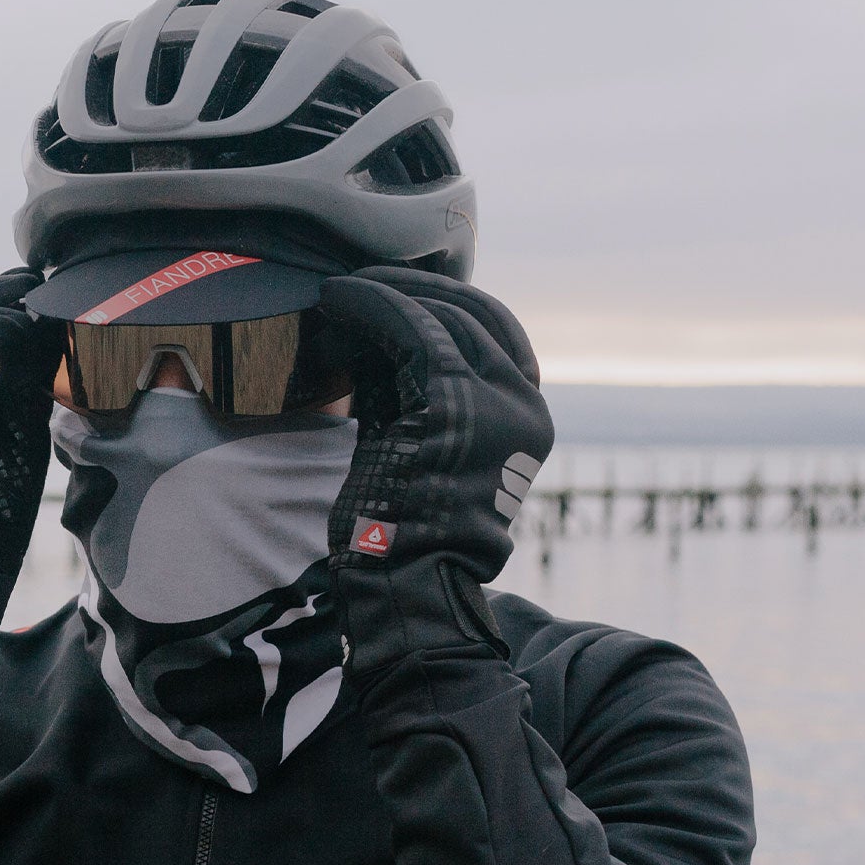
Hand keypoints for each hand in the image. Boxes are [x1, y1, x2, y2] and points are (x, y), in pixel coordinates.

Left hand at [319, 273, 551, 672]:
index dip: (449, 304)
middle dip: (419, 287)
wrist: (406, 586)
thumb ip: (416, 396)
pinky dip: (372, 303)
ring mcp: (496, 402)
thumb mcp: (422, 447)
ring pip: (445, 313)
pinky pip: (412, 326)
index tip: (399, 294)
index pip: (499, 335)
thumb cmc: (401, 532)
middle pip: (478, 314)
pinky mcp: (453, 401)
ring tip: (344, 285)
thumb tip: (378, 336)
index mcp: (527, 419)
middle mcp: (525, 405)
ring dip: (389, 289)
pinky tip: (337, 296)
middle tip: (364, 278)